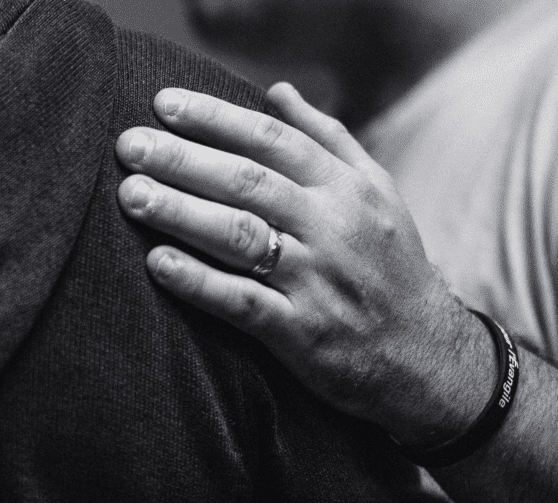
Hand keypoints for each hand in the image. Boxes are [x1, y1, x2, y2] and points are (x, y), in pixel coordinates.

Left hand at [115, 84, 494, 445]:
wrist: (428, 356)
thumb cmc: (389, 266)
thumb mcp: (377, 192)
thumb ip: (327, 139)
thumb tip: (276, 91)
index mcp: (346, 187)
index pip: (271, 139)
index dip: (214, 118)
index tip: (162, 104)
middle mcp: (332, 227)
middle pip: (248, 182)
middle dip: (183, 159)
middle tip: (129, 146)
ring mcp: (317, 280)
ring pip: (241, 236)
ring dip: (181, 213)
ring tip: (132, 195)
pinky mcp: (304, 333)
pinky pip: (244, 303)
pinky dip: (199, 282)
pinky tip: (157, 264)